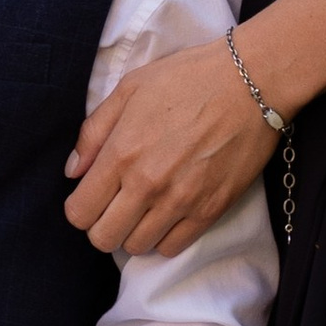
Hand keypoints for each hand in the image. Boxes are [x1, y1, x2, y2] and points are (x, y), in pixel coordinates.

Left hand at [65, 40, 274, 258]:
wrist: (252, 82)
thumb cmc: (189, 78)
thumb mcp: (130, 89)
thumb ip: (93, 132)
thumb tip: (73, 172)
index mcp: (121, 153)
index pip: (79, 212)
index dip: (79, 208)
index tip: (92, 196)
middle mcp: (147, 184)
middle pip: (103, 239)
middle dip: (102, 226)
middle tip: (115, 206)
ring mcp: (180, 201)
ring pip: (137, 247)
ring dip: (134, 232)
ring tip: (144, 209)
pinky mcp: (211, 210)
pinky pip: (173, 248)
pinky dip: (164, 238)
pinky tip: (168, 215)